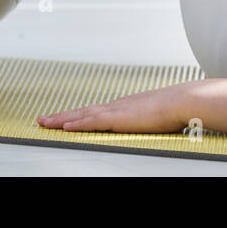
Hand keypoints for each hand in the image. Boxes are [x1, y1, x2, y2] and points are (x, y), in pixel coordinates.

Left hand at [37, 83, 192, 132]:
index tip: (65, 117)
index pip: (95, 112)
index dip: (78, 115)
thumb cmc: (176, 108)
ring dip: (61, 119)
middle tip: (43, 119)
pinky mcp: (118, 118)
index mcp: (125, 106)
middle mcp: (117, 106)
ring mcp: (116, 111)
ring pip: (81, 116)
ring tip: (44, 122)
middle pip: (83, 112)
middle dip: (62, 116)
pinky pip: (91, 122)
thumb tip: (155, 123)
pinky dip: (76, 124)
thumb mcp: (158, 115)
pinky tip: (64, 126)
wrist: (183, 101)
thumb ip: (151, 119)